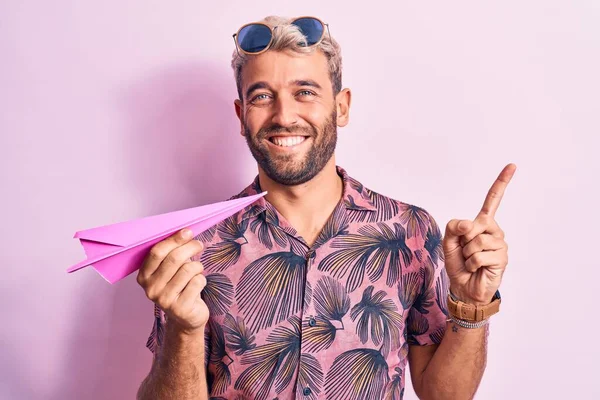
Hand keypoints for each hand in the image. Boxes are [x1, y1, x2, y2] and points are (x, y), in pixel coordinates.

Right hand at [137, 229, 208, 332]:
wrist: (186, 317)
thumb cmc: (179, 286)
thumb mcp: (170, 271)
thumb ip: (171, 254)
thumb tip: (185, 233)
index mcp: (144, 276)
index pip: (157, 252)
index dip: (174, 240)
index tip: (187, 232)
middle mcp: (151, 289)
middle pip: (174, 259)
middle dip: (190, 247)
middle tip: (198, 244)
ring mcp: (164, 300)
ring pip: (188, 270)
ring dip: (197, 266)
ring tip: (197, 270)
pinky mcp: (180, 308)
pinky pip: (197, 282)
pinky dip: (202, 279)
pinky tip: (197, 285)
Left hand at [443, 164, 515, 305]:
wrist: (464, 288)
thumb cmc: (458, 264)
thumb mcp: (448, 242)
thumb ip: (454, 227)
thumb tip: (471, 224)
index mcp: (482, 223)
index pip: (493, 200)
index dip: (502, 182)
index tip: (512, 165)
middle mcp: (494, 231)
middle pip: (473, 225)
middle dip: (462, 240)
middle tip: (465, 252)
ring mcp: (500, 244)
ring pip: (475, 242)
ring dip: (466, 254)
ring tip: (471, 262)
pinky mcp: (502, 258)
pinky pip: (479, 255)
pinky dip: (472, 264)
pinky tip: (477, 269)